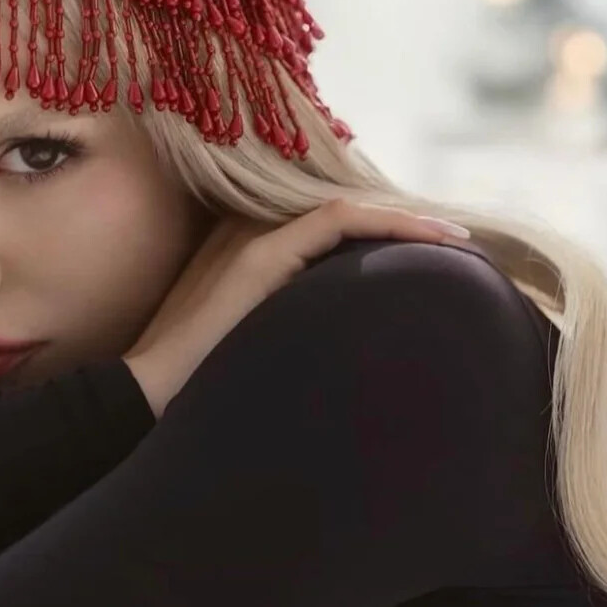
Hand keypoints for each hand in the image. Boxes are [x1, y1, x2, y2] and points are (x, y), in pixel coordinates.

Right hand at [122, 199, 474, 418]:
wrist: (147, 396)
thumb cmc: (203, 384)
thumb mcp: (265, 347)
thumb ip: (298, 326)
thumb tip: (349, 341)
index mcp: (257, 255)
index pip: (334, 229)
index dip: (386, 232)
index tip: (435, 252)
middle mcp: (255, 237)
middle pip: (345, 214)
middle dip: (403, 224)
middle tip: (459, 242)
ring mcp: (254, 243)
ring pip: (347, 211)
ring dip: (406, 221)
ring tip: (457, 238)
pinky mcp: (259, 259)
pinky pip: (337, 222)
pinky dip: (386, 225)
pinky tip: (428, 237)